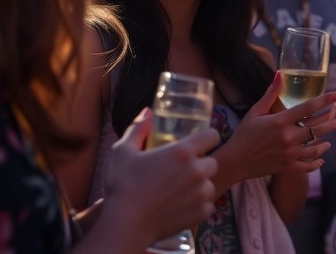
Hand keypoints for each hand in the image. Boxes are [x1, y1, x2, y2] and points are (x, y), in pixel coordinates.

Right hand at [102, 107, 220, 243]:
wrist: (126, 224)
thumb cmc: (123, 185)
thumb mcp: (123, 151)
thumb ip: (138, 128)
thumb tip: (147, 112)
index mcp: (183, 152)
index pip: (212, 135)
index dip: (206, 138)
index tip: (197, 144)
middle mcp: (197, 170)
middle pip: (212, 161)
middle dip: (201, 163)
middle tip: (182, 171)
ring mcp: (201, 193)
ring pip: (210, 184)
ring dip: (200, 185)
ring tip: (179, 190)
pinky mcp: (201, 213)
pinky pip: (208, 205)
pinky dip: (198, 205)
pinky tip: (181, 205)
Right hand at [229, 72, 335, 179]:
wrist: (234, 162)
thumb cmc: (243, 134)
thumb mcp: (255, 111)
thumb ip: (270, 94)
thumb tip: (280, 74)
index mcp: (280, 121)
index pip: (308, 107)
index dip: (326, 99)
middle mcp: (288, 137)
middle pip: (317, 128)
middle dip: (331, 120)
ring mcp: (289, 154)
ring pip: (315, 148)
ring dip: (326, 142)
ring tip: (331, 139)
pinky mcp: (287, 167)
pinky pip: (307, 166)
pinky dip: (316, 163)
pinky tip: (321, 159)